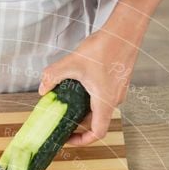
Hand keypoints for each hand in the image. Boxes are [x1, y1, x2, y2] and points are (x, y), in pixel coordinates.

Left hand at [39, 29, 139, 144]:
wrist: (126, 28)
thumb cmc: (107, 45)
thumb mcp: (73, 62)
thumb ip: (54, 76)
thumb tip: (42, 89)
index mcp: (105, 101)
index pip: (97, 133)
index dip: (83, 140)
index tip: (70, 138)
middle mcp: (114, 99)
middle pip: (96, 121)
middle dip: (78, 123)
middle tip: (63, 119)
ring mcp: (118, 90)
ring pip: (99, 108)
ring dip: (84, 109)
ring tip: (68, 101)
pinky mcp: (118, 81)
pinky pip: (103, 96)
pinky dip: (90, 97)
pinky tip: (79, 85)